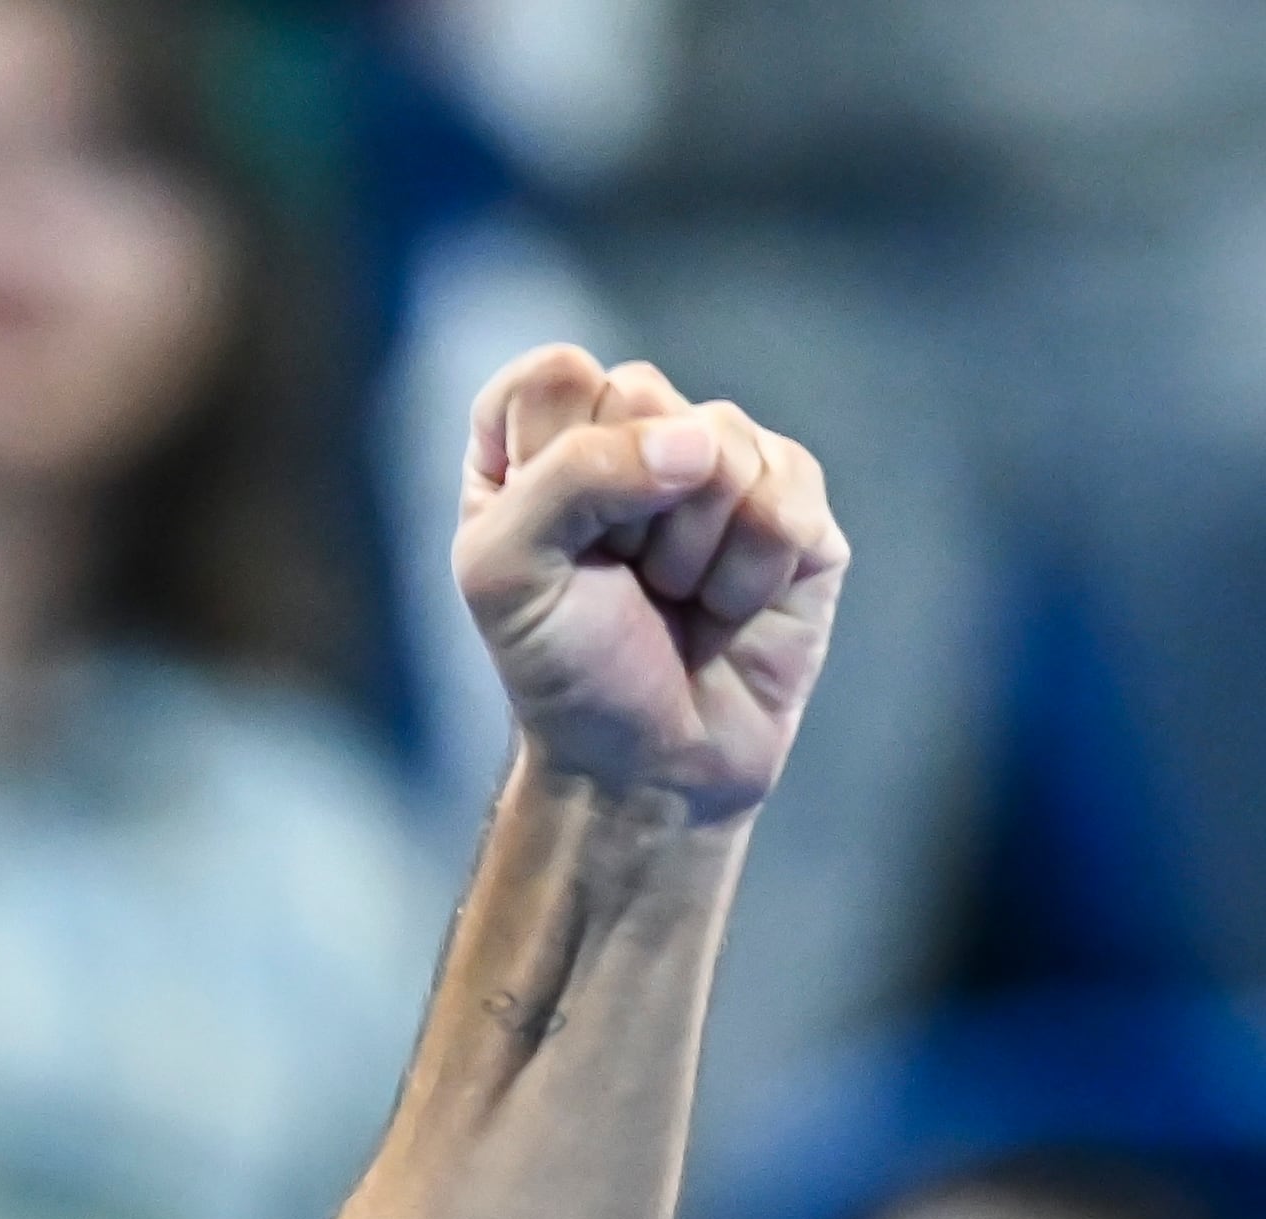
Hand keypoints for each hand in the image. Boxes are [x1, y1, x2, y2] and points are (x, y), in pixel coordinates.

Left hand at [453, 345, 847, 820]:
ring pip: (721, 445)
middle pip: (642, 393)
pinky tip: (729, 608)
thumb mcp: (506, 572)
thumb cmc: (562, 667)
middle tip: (617, 577)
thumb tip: (697, 442)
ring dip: (687, 551)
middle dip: (624, 511)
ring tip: (672, 598)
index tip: (547, 538)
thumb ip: (570, 477)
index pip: (554, 375)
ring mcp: (718, 462)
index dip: (554, 457)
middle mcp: (629, 435)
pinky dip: (750, 570)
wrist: (648, 763)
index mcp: (536, 442)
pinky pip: (788, 493)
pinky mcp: (794, 501)